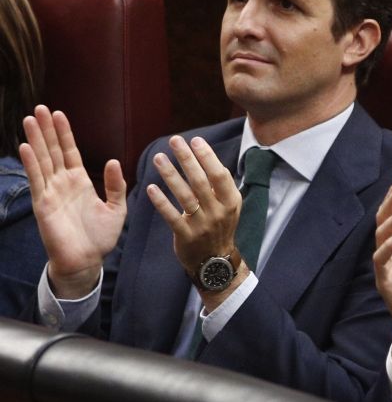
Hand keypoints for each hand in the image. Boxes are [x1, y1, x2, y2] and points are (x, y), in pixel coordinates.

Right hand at [19, 105, 126, 298]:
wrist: (87, 261)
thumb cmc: (100, 237)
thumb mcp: (116, 208)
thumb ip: (116, 185)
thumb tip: (114, 161)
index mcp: (79, 181)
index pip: (70, 151)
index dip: (64, 133)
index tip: (59, 113)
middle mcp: (63, 183)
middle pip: (52, 151)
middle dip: (47, 130)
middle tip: (39, 108)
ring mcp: (51, 192)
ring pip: (42, 160)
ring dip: (36, 140)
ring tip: (30, 119)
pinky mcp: (43, 204)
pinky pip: (37, 180)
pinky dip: (31, 163)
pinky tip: (25, 146)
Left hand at [146, 135, 244, 307]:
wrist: (215, 261)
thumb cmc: (220, 226)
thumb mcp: (229, 206)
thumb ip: (220, 185)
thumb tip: (207, 157)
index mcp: (231, 201)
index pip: (219, 174)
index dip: (207, 157)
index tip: (195, 140)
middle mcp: (218, 211)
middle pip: (200, 181)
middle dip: (187, 159)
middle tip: (174, 140)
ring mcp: (202, 224)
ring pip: (184, 196)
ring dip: (171, 175)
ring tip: (159, 158)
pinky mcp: (185, 236)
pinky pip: (171, 216)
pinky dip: (161, 202)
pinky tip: (150, 188)